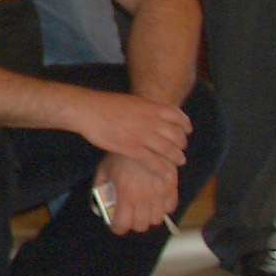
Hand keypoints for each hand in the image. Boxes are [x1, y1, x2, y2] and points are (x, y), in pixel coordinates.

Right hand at [65, 84, 189, 171]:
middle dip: (182, 144)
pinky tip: (166, 174)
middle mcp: (150, 122)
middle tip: (181, 149)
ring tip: (179, 161)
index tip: (187, 131)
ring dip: (177, 157)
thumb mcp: (132, 101)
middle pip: (176, 135)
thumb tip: (155, 113)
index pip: (178, 117)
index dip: (185, 125)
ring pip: (168, 150)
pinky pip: (153, 162)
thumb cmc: (105, 105)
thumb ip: (146, 109)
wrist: (88, 110)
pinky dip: (162, 169)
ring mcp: (142, 136)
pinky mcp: (131, 148)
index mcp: (151, 108)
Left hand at [96, 153, 178, 235]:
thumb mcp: (104, 170)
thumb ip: (100, 187)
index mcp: (125, 193)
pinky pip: (170, 207)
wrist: (142, 137)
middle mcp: (144, 196)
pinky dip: (163, 208)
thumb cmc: (120, 153)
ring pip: (157, 219)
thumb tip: (99, 203)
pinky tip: (155, 202)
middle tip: (129, 217)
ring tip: (142, 210)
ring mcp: (159, 192)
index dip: (118, 227)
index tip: (116, 225)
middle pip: (142, 225)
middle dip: (133, 224)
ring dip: (148, 217)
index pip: (123, 224)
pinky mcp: (171, 185)